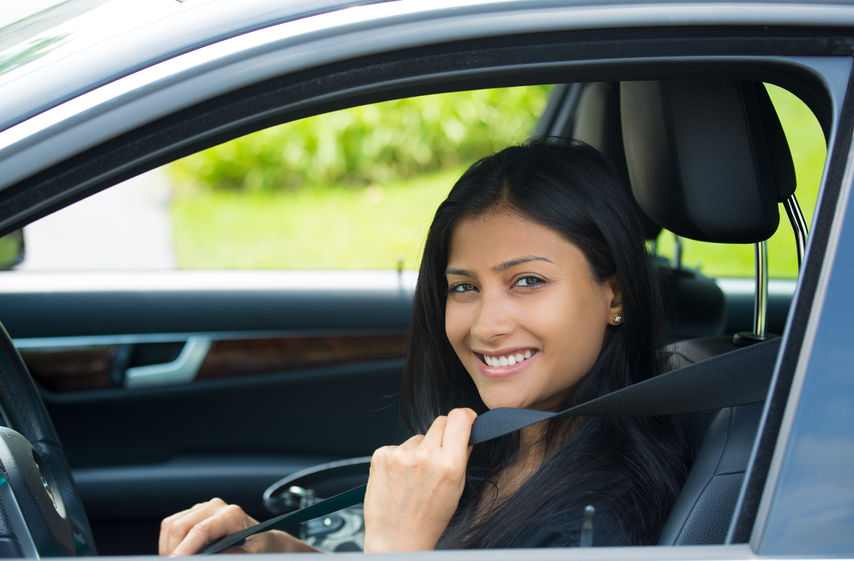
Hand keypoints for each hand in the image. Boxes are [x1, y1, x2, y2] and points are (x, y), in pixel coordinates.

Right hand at [159, 498, 315, 555]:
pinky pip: (171, 525)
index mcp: (231, 515)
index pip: (200, 530)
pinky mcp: (194, 513)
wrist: (262, 539)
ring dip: (168, 546)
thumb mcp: (252, 555)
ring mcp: (203, 508)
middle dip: (173, 549)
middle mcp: (215, 507)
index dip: (184, 549)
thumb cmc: (259, 547)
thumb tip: (209, 556)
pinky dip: (168, 542)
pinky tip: (179, 554)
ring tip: (177, 559)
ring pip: (171, 525)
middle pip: (180, 527)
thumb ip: (232, 555)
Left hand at [363, 408, 476, 551]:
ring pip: (417, 437)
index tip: (465, 420)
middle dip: (443, 434)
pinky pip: (397, 446)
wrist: (397, 540)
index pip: (460, 417)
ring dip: (419, 450)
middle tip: (439, 455)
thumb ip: (461, 457)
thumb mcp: (456, 489)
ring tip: (414, 478)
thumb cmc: (428, 519)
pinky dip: (400, 458)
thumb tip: (465, 432)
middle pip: (440, 422)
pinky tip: (399, 478)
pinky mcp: (381, 456)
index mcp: (449, 464)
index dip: (465, 416)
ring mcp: (400, 454)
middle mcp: (425, 455)